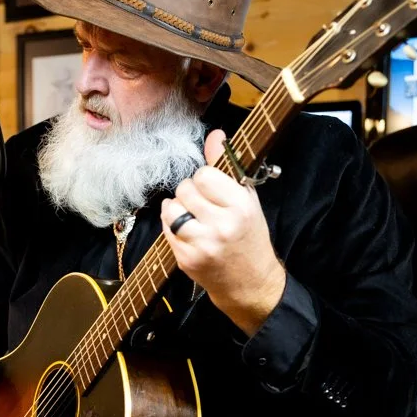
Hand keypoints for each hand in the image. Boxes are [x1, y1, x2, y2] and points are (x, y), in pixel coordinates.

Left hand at [161, 129, 285, 336]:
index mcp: (240, 206)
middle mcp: (222, 224)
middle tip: (202, 205)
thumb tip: (214, 134)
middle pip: (185, 189)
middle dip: (190, 194)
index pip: (204, 175)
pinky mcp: (187, 259)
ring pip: (172, 209)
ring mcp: (203, 244)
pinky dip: (172, 227)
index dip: (204, 180)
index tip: (211, 189)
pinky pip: (167, 230)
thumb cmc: (248, 236)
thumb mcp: (246, 199)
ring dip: (177, 209)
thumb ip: (227, 167)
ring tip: (191, 216)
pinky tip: (186, 231)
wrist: (250, 282)